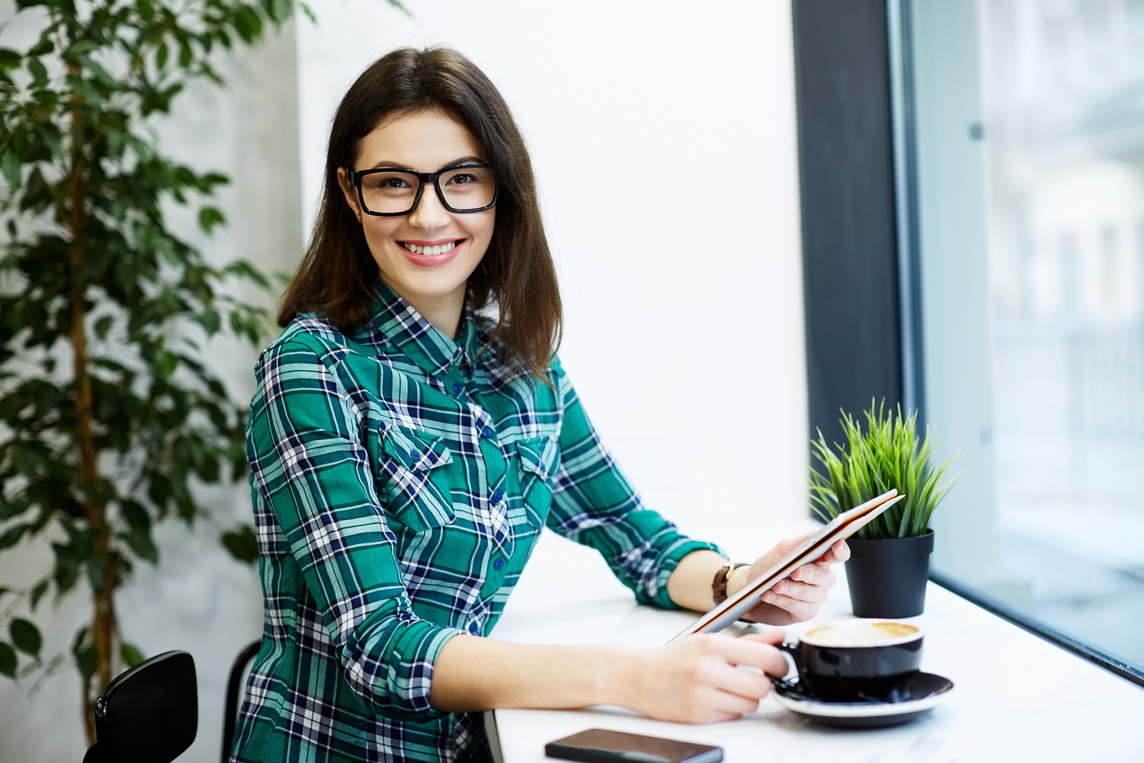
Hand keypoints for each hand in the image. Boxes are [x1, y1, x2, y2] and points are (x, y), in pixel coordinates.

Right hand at [617, 630, 787, 723]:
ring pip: (749, 705)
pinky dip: (729, 709)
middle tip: (752, 677)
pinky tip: (715, 698)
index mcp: (712, 645)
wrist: (638, 677)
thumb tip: (780, 637)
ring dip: (746, 698)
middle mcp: (707, 669)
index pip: (764, 657)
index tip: (780, 666)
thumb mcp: (709, 641)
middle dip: (762, 684)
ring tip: (728, 688)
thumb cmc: (673, 658)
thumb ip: (748, 642)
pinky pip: (732, 716)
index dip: (779, 664)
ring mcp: (702, 695)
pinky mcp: (698, 716)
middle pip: (761, 687)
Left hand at [739, 536, 849, 625]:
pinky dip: (780, 599)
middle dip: (807, 573)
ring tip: (774, 585)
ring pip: (807, 592)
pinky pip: (796, 606)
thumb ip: (802, 542)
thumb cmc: (770, 567)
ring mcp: (816, 597)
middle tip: (794, 572)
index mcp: (821, 561)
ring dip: (788, 588)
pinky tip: (768, 595)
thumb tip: (819, 534)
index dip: (840, 550)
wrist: (752, 588)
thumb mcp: (783, 550)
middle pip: (822, 576)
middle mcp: (823, 580)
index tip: (836, 544)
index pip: (838, 555)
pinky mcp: (806, 612)